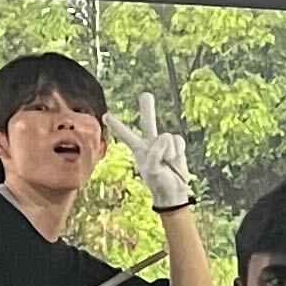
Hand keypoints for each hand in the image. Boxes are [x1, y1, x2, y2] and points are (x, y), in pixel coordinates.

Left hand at [107, 91, 193, 214]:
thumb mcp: (152, 169)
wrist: (174, 191)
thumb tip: (164, 141)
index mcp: (139, 150)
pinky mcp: (176, 145)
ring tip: (168, 163)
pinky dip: (178, 151)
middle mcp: (150, 143)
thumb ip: (155, 153)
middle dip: (148, 108)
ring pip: (166, 137)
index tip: (106, 116)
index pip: (126, 135)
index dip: (118, 126)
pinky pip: (178, 141)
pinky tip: (175, 160)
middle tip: (146, 95)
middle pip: (148, 122)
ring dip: (170, 152)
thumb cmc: (159, 182)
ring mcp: (164, 144)